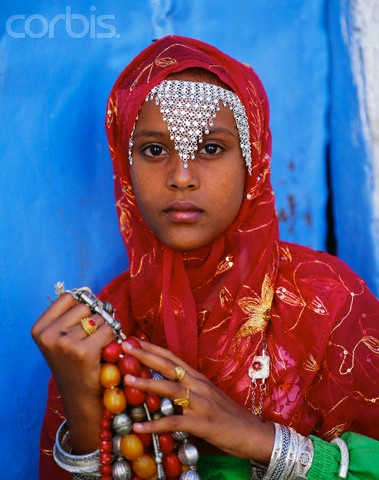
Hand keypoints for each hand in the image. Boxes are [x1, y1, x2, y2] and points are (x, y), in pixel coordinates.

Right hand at [31, 293, 114, 452]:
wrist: (81, 399)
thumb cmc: (76, 364)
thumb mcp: (63, 338)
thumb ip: (73, 315)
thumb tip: (94, 295)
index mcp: (39, 328)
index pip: (68, 298)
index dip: (84, 305)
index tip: (86, 320)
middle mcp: (48, 335)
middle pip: (85, 307)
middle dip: (96, 318)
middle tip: (94, 338)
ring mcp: (64, 343)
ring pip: (99, 318)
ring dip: (106, 329)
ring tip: (98, 347)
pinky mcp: (83, 352)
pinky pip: (108, 330)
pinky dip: (113, 338)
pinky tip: (106, 352)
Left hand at [123, 341, 273, 463]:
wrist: (253, 433)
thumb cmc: (228, 416)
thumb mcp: (206, 399)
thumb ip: (186, 394)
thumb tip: (161, 393)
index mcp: (198, 378)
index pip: (172, 357)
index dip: (153, 348)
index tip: (134, 340)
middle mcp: (198, 385)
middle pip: (168, 366)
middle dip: (145, 355)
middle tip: (125, 346)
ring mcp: (201, 403)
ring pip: (170, 389)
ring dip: (147, 383)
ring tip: (128, 379)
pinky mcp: (202, 423)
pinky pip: (175, 423)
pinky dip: (155, 425)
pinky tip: (139, 428)